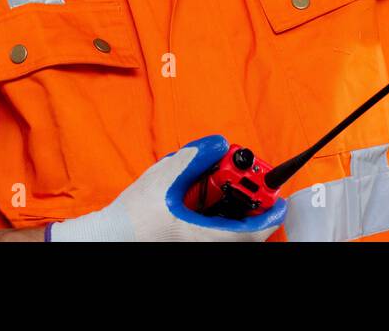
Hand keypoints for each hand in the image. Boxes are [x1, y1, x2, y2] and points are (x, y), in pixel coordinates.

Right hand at [47, 134, 286, 241]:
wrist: (108, 236)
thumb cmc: (131, 216)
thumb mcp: (163, 178)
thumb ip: (194, 158)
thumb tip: (219, 144)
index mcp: (201, 236)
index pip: (247, 233)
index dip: (269, 217)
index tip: (280, 203)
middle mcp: (203, 245)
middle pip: (243, 233)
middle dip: (253, 206)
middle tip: (254, 184)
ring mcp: (197, 245)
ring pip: (230, 234)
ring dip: (236, 210)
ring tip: (228, 185)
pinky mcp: (190, 242)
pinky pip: (216, 233)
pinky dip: (221, 216)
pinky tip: (208, 198)